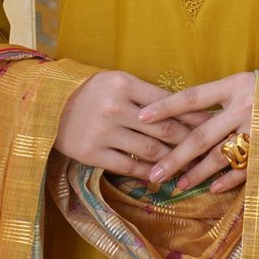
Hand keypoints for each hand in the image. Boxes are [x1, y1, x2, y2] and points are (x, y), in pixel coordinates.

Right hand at [54, 70, 210, 180]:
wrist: (47, 106)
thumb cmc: (89, 92)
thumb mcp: (115, 81)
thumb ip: (145, 93)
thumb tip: (182, 108)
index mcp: (124, 83)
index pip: (168, 102)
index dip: (192, 115)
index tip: (211, 123)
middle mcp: (116, 107)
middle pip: (164, 128)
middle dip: (190, 141)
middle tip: (206, 149)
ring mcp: (104, 131)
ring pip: (150, 150)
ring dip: (173, 160)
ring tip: (187, 166)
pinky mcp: (93, 153)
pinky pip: (128, 166)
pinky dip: (148, 173)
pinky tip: (160, 177)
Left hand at [138, 70, 255, 193]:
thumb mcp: (244, 82)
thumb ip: (217, 97)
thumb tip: (180, 113)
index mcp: (234, 85)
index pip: (192, 97)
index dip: (166, 107)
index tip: (141, 116)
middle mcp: (245, 106)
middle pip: (201, 134)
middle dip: (175, 156)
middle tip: (153, 173)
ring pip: (220, 155)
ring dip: (197, 173)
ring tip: (176, 185)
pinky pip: (246, 168)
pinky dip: (228, 180)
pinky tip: (212, 189)